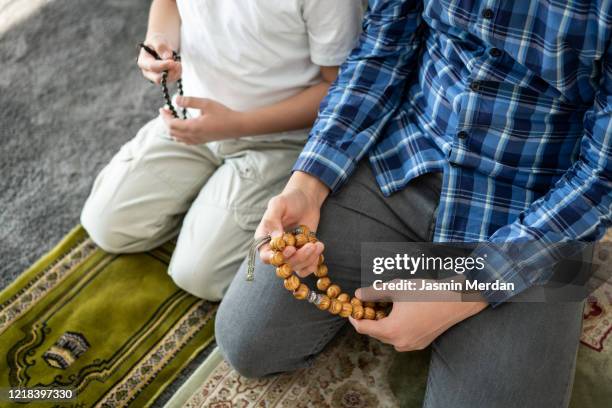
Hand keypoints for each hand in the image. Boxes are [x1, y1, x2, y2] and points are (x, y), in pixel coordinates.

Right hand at [137, 34, 180, 83]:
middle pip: (157, 78)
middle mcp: (148, 72)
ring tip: (178, 62)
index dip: (163, 65)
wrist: (161, 46)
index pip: (152, 67)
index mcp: (143, 61)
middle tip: (178, 64)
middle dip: (169, 72)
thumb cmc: (157, 42)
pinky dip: (178, 73)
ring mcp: (156, 76)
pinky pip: (172, 79)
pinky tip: (178, 66)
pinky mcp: (164, 79)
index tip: (172, 62)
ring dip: (175, 72)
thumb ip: (160, 47)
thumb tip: (168, 57)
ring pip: (167, 80)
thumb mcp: (157, 39)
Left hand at [160, 96, 243, 143]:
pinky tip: (183, 127)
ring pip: (177, 138)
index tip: (162, 108)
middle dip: (166, 122)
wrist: (237, 126)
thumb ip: (189, 101)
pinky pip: (185, 141)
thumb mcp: (206, 103)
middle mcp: (193, 136)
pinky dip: (179, 134)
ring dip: (172, 129)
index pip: (171, 124)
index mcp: (192, 127)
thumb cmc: (223, 114)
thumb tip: (176, 100)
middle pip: (172, 132)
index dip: (164, 117)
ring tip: (173, 118)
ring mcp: (197, 140)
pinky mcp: (202, 141)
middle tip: (167, 111)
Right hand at [257, 172, 329, 275]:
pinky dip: (313, 262)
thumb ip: (273, 219)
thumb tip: (277, 239)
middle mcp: (276, 250)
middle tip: (310, 246)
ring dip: (309, 259)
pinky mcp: (302, 255)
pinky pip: (306, 267)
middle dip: (298, 257)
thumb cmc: (289, 200)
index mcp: (265, 239)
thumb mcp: (278, 204)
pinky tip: (319, 249)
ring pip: (297, 267)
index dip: (277, 257)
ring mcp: (290, 254)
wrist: (306, 200)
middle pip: (284, 264)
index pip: (266, 257)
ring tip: (318, 245)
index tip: (290, 249)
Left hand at [349, 281, 487, 350]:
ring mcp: (411, 345)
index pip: (363, 328)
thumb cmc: (425, 293)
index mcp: (391, 330)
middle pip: (376, 333)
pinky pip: (401, 338)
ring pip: (388, 336)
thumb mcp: (396, 289)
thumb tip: (358, 294)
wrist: (455, 302)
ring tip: (383, 307)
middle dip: (369, 320)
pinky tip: (399, 314)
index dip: (354, 318)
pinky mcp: (421, 344)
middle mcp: (400, 342)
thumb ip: (374, 292)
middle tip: (367, 305)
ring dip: (383, 324)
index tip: (352, 309)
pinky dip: (395, 328)